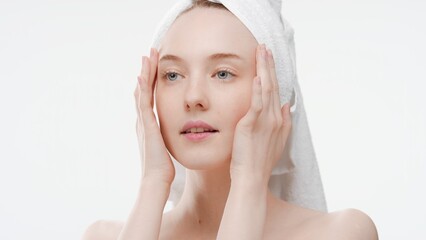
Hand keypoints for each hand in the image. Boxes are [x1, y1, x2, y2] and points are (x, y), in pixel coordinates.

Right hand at [134, 48, 174, 184]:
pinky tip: (143, 75)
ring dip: (144, 73)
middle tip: (149, 55)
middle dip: (146, 72)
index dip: (151, 81)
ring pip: (142, 91)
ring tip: (147, 56)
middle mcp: (143, 120)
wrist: (156, 179)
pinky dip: (143, 88)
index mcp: (148, 124)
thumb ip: (169, 137)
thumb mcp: (167, 146)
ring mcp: (143, 122)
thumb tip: (180, 132)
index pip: (149, 97)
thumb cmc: (163, 167)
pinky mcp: (147, 125)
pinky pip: (143, 102)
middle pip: (143, 90)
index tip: (156, 66)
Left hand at [230, 44, 291, 186]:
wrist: (252, 178)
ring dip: (264, 70)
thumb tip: (287, 105)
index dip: (273, 74)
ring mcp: (265, 121)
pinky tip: (258, 76)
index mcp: (278, 120)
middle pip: (273, 86)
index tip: (269, 60)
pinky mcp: (252, 125)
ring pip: (266, 90)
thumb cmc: (260, 161)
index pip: (276, 92)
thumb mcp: (277, 141)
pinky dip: (258, 89)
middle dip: (269, 65)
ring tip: (262, 52)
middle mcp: (274, 118)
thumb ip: (283, 122)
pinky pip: (257, 103)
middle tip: (266, 48)